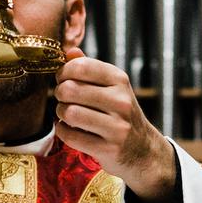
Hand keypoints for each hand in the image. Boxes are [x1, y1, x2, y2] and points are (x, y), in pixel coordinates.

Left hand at [54, 48, 175, 202]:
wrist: (142, 150)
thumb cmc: (119, 113)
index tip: (62, 78)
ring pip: (69, 113)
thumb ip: (89, 68)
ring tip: (66, 114)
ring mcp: (117, 127)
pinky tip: (70, 129)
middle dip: (59, 93)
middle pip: (70, 89)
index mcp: (119, 80)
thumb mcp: (111, 87)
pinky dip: (63, 131)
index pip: (81, 66)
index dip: (63, 71)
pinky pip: (71, 136)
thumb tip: (70, 51)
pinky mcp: (109, 149)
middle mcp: (121, 101)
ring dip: (60, 113)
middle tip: (62, 98)